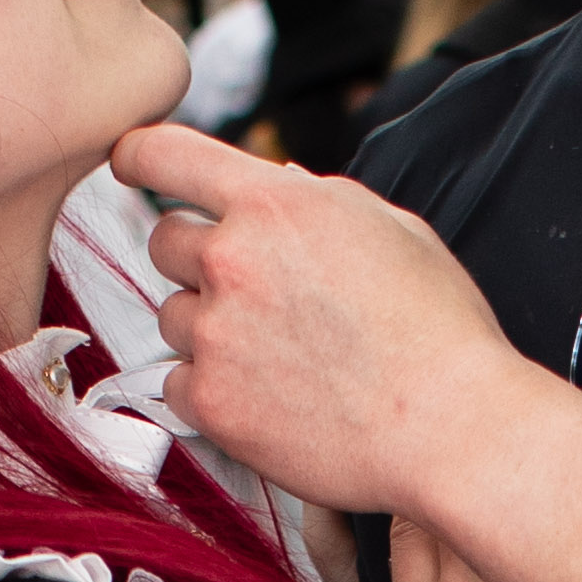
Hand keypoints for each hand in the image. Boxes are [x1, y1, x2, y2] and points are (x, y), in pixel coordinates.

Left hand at [109, 121, 537, 526]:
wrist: (452, 427)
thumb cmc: (439, 330)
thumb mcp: (392, 229)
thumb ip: (319, 200)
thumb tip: (276, 184)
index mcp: (274, 203)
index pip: (167, 153)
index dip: (139, 154)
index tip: (129, 162)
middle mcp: (232, 260)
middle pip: (163, 243)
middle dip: (198, 261)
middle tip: (256, 296)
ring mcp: (216, 334)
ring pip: (172, 317)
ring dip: (209, 331)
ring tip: (282, 358)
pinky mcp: (211, 402)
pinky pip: (178, 384)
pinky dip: (212, 391)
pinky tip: (271, 400)